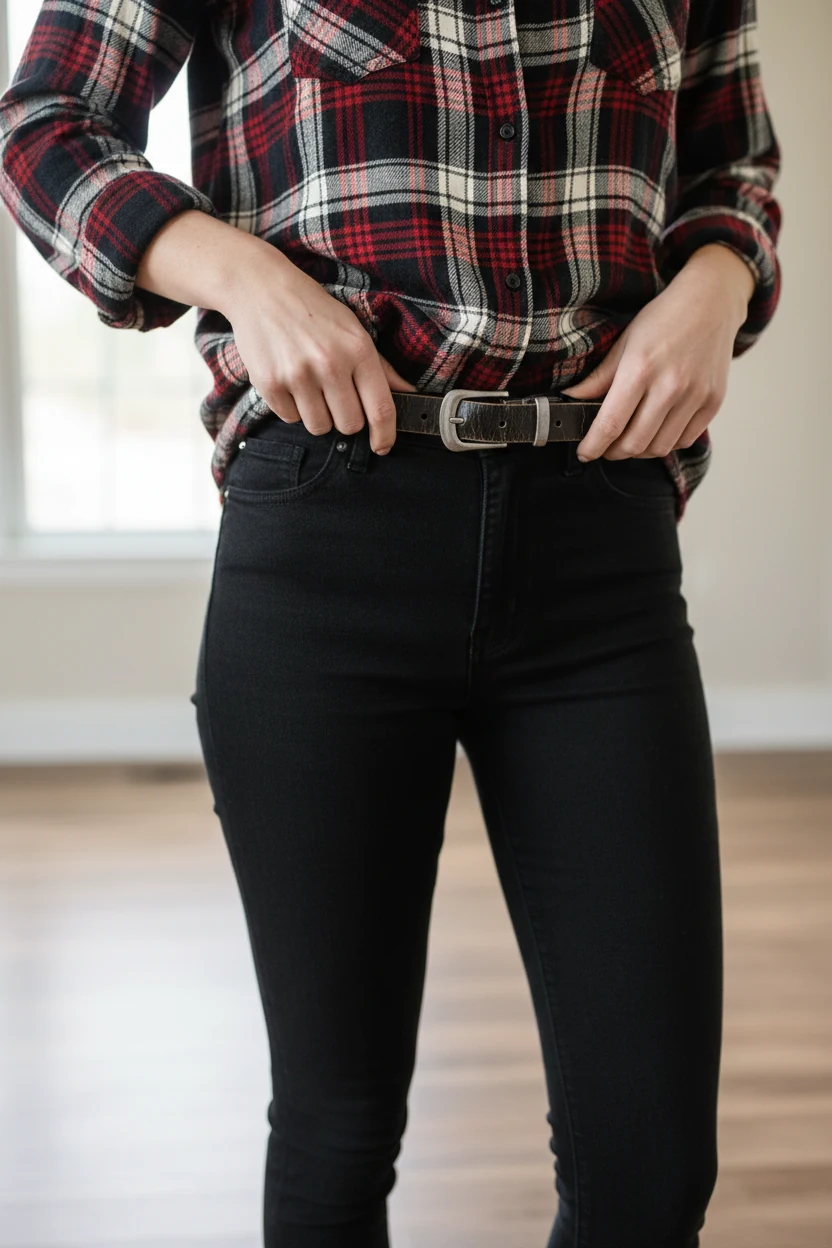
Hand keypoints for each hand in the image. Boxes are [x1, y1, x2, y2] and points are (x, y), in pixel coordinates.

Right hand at [223, 242, 416, 453]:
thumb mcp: (354, 330)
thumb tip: (409, 394)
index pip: (380, 409)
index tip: (382, 446)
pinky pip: (290, 418)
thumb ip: (381, 367)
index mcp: (357, 350)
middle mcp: (329, 364)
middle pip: (349, 425)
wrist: (261, 290)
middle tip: (335, 396)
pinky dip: (292, 407)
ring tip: (311, 386)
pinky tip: (289, 380)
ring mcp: (297, 375)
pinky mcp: (269, 383)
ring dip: (318, 415)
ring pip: (319, 427)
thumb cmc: (315, 311)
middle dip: (345, 418)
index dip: (385, 435)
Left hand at [559, 243, 755, 460]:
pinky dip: (667, 443)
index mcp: (640, 370)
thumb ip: (599, 377)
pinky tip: (657, 431)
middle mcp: (670, 386)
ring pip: (660, 448)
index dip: (594, 446)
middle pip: (635, 443)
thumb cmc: (665, 319)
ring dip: (640, 451)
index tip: (585, 452)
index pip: (611, 424)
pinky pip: (685, 440)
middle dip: (614, 452)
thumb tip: (572, 398)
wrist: (711, 302)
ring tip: (631, 439)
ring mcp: (695, 396)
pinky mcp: (713, 402)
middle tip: (607, 447)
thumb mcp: (624, 342)